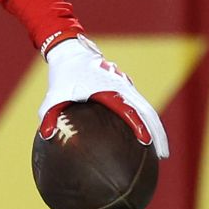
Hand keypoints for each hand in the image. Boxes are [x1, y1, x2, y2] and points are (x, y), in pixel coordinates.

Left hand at [37, 36, 169, 158]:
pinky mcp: (125, 87)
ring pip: (147, 108)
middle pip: (148, 111)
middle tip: (163, 156)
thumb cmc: (63, 75)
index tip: (147, 143)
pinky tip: (147, 136)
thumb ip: (49, 114)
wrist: (71, 52)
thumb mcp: (53, 95)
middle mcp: (122, 87)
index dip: (140, 126)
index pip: (130, 110)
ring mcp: (126, 85)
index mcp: (108, 89)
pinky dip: (148, 119)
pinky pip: (141, 105)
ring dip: (156, 128)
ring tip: (160, 152)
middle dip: (158, 133)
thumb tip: (45, 135)